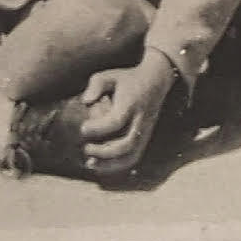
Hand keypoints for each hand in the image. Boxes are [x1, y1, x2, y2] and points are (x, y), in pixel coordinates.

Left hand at [75, 52, 179, 177]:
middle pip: (126, 144)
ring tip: (90, 163)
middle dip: (104, 151)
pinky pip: (133, 157)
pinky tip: (100, 166)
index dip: (98, 128)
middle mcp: (140, 119)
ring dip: (110, 164)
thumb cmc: (128, 79)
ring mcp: (145, 131)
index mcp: (131, 103)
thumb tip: (85, 101)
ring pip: (131, 155)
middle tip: (86, 148)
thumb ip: (96, 85)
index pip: (117, 120)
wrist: (157, 80)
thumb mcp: (111, 75)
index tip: (82, 128)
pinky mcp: (145, 138)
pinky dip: (117, 166)